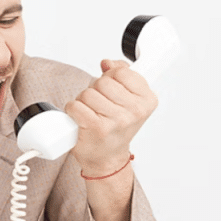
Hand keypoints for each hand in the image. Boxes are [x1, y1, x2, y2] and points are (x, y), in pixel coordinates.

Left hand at [65, 59, 157, 175]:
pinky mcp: (97, 127)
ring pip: (87, 93)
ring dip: (83, 102)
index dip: (111, 78)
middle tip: (99, 106)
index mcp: (147, 100)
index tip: (113, 91)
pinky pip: (76, 105)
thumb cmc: (116, 128)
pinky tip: (81, 119)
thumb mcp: (127, 99)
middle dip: (95, 90)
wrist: (107, 158)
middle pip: (102, 82)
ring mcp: (117, 120)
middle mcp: (135, 111)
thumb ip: (121, 75)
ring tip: (91, 113)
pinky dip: (72, 110)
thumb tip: (107, 63)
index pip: (122, 71)